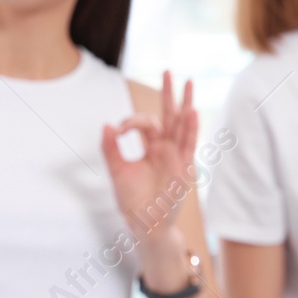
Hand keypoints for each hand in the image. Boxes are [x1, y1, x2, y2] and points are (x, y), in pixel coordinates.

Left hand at [102, 71, 197, 239]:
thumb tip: (106, 124)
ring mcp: (177, 157)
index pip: (146, 123)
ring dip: (185, 105)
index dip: (132, 121)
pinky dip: (190, 129)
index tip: (119, 130)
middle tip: (168, 70)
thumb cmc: (133, 201)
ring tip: (188, 83)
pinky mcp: (184, 169)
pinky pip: (188, 145)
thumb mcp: (117, 171)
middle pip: (170, 116)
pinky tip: (191, 112)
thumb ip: (111, 149)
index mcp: (152, 148)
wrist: (145, 226)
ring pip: (183, 126)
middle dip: (169, 94)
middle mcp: (167, 149)